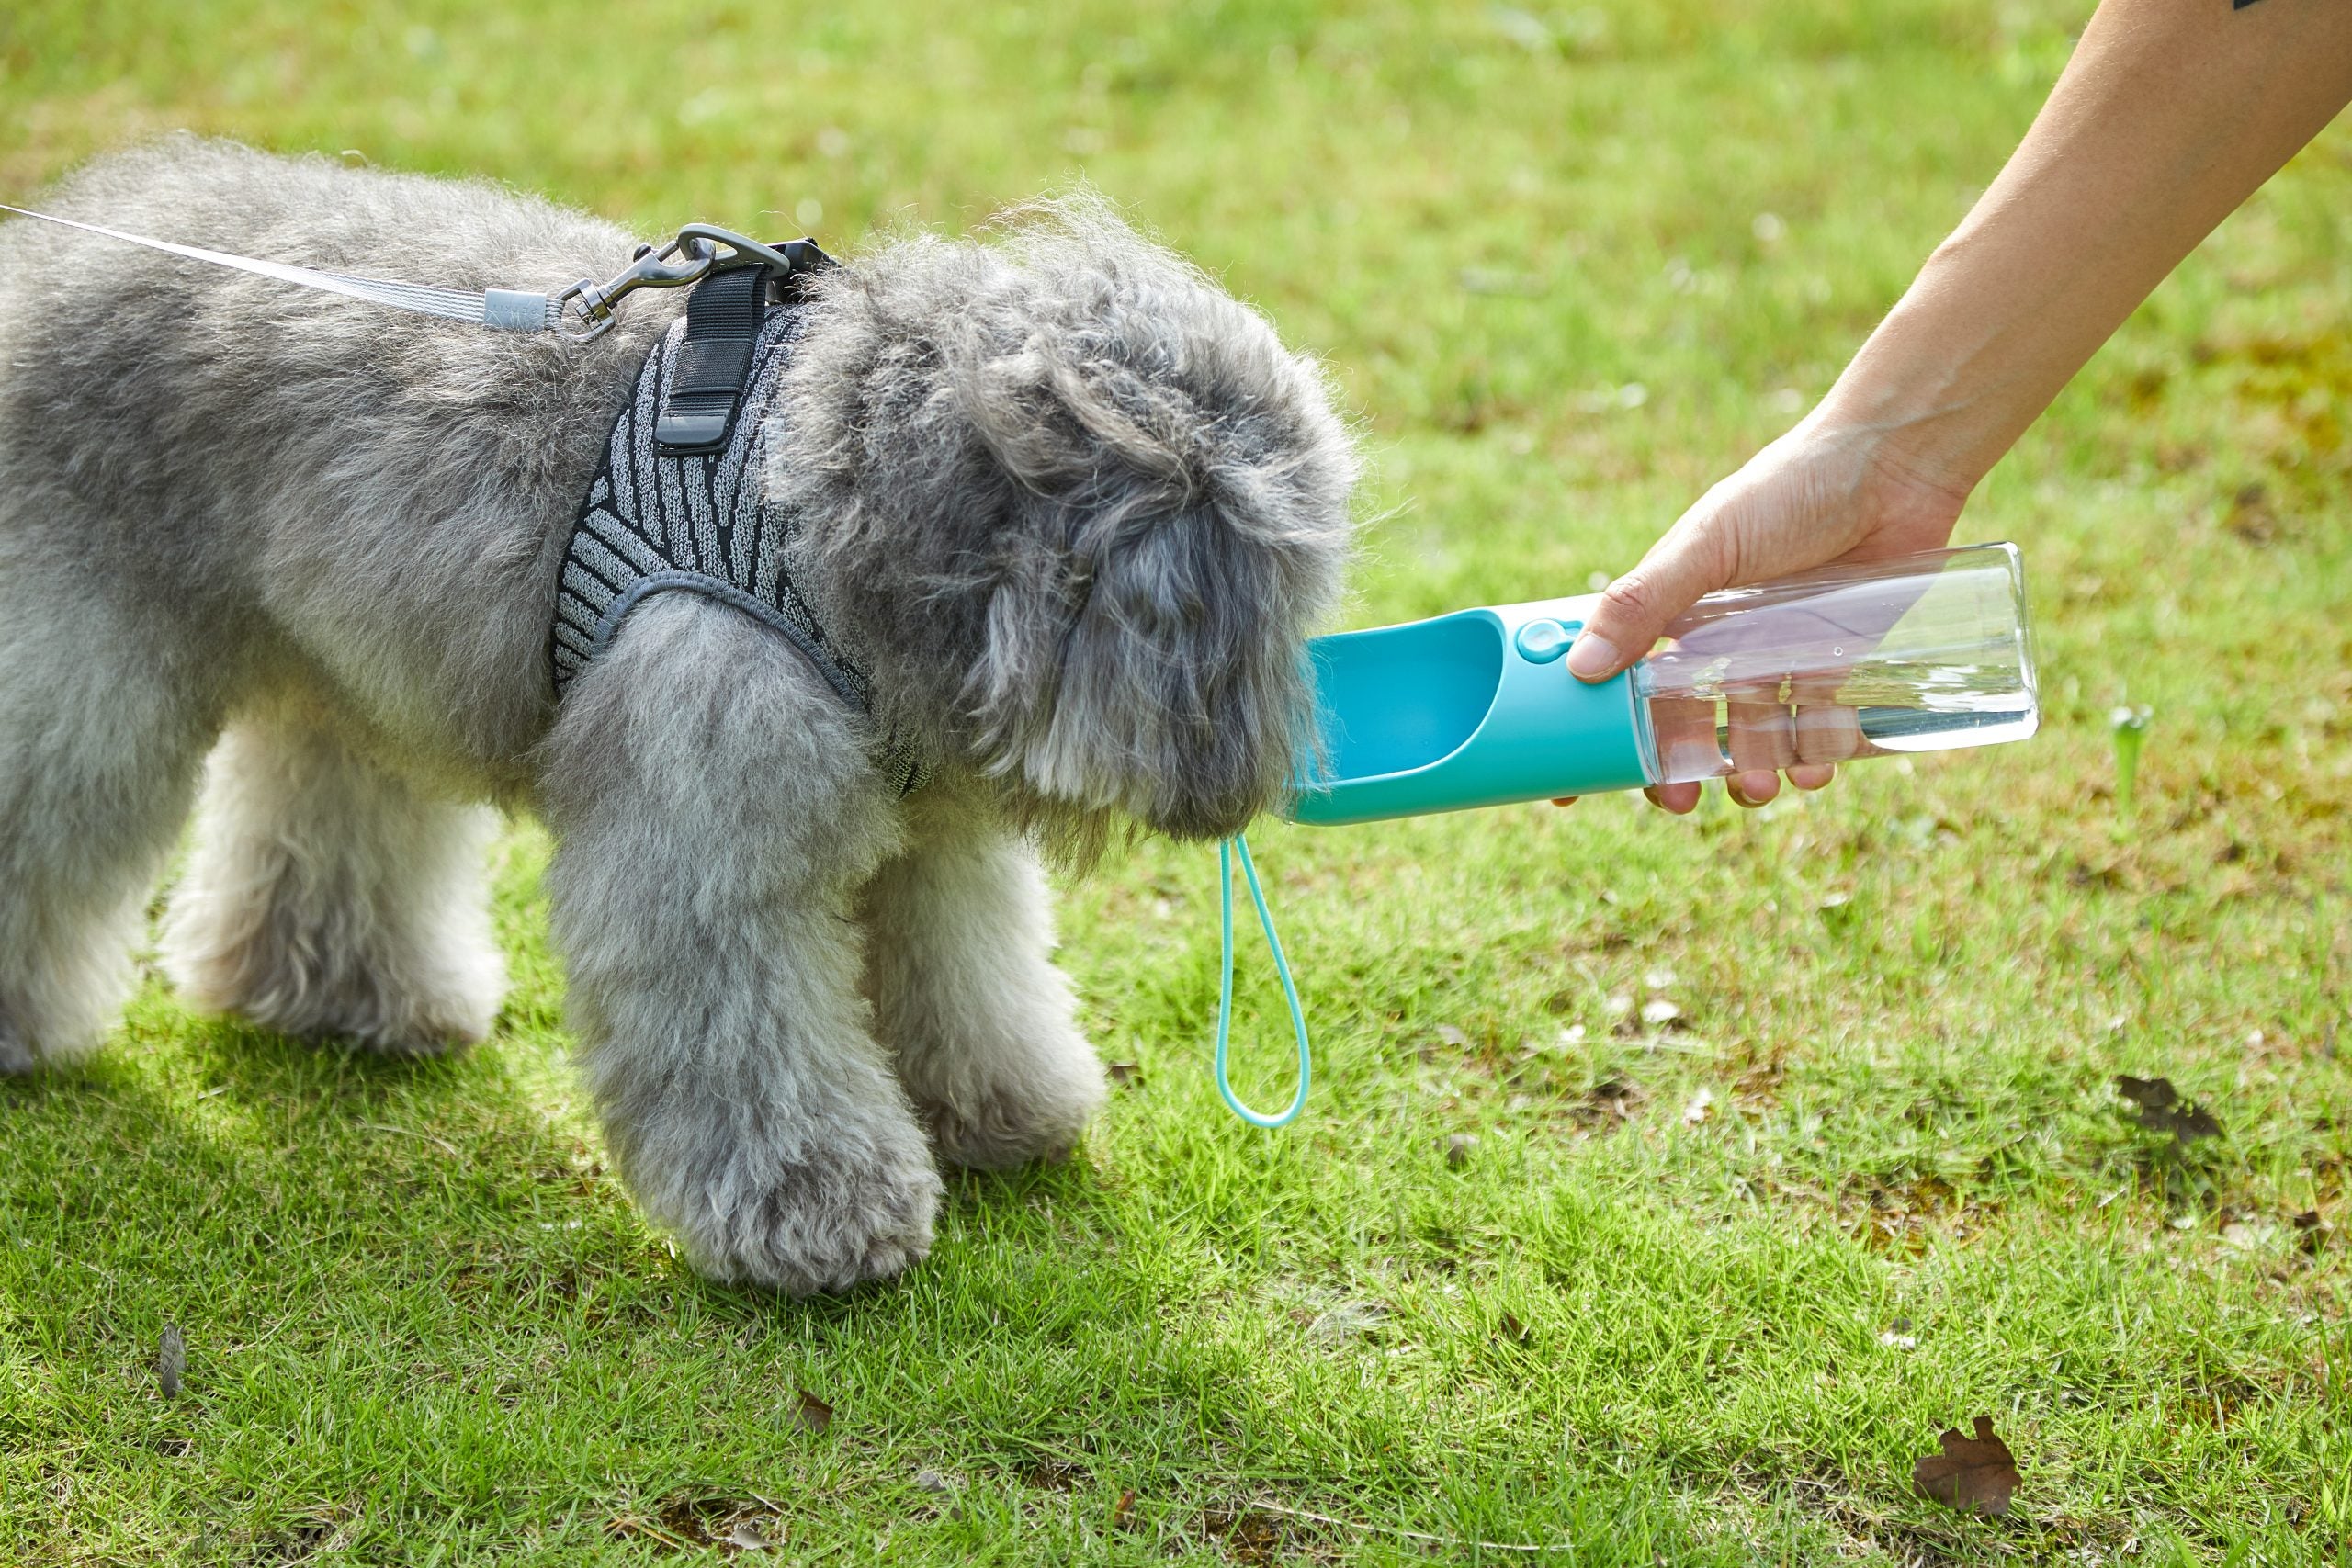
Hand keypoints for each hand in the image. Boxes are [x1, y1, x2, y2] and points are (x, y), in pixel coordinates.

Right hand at [1555, 412, 1968, 813]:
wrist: (1895, 465)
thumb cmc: (1789, 490)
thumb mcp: (1708, 544)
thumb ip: (1644, 602)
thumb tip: (1580, 668)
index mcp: (1673, 613)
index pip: (1621, 684)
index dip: (1599, 734)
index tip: (1573, 787)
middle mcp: (1719, 640)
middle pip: (1683, 724)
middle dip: (1678, 770)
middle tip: (1681, 802)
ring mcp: (1778, 654)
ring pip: (1751, 734)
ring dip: (1750, 768)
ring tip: (1760, 783)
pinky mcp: (1838, 662)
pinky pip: (1817, 725)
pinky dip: (1815, 751)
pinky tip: (1817, 762)